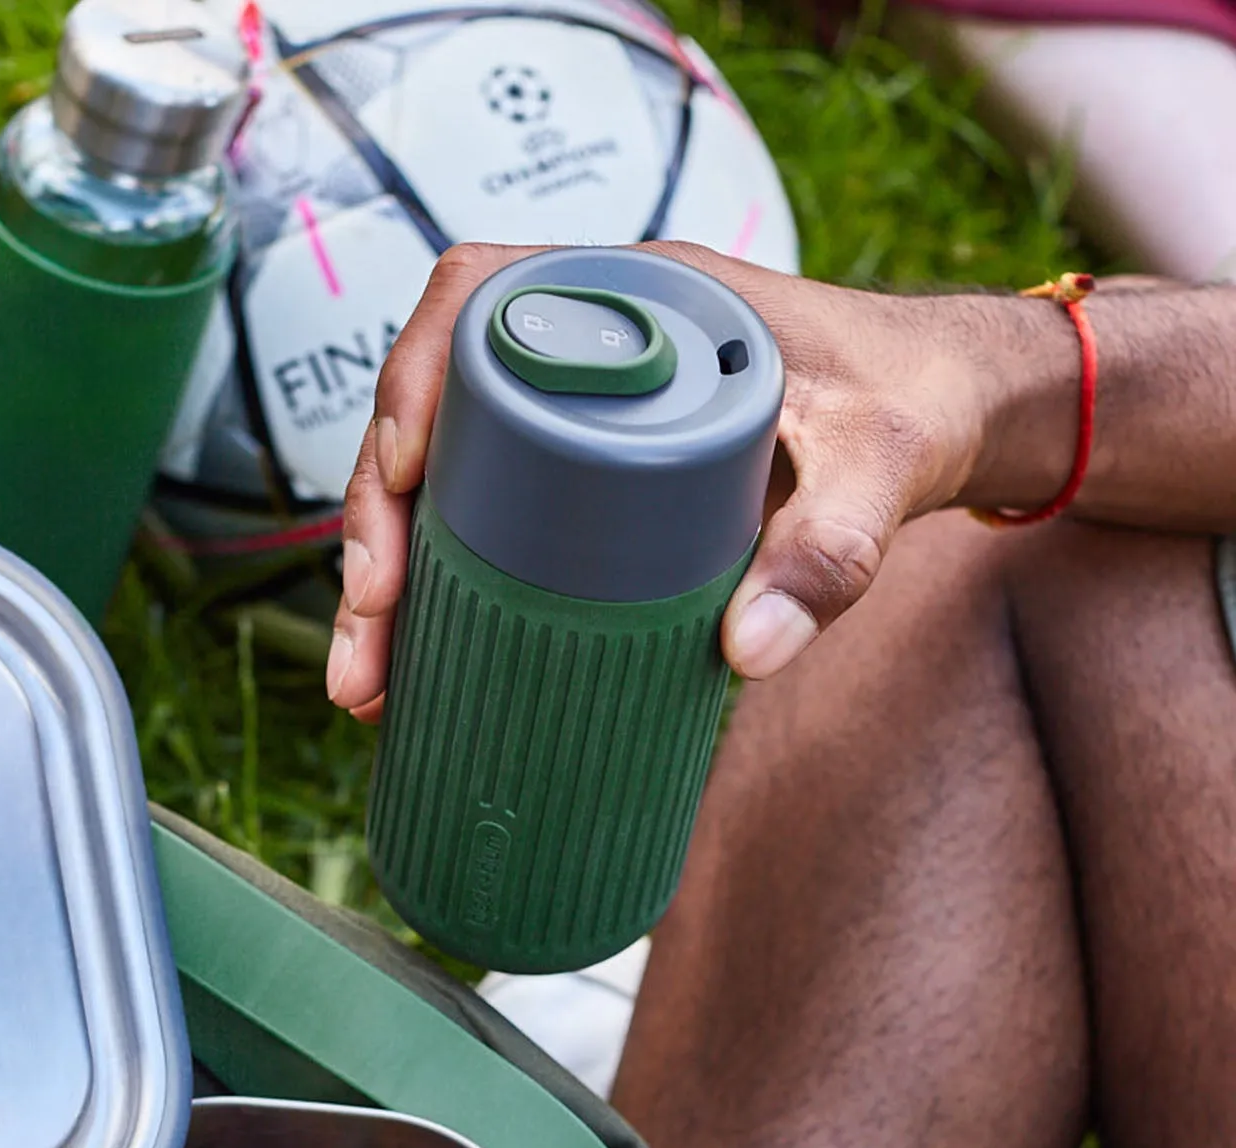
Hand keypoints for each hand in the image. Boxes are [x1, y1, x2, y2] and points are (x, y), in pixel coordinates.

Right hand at [327, 241, 1076, 716]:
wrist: (948, 417)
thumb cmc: (913, 407)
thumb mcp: (880, 473)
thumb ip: (832, 553)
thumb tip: (749, 651)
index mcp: (642, 299)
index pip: (480, 296)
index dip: (417, 378)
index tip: (404, 474)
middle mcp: (590, 348)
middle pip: (434, 412)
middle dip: (378, 522)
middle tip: (371, 628)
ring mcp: (578, 419)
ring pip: (443, 480)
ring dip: (391, 575)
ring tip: (370, 680)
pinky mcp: (585, 483)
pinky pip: (481, 520)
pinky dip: (438, 591)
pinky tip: (414, 665)